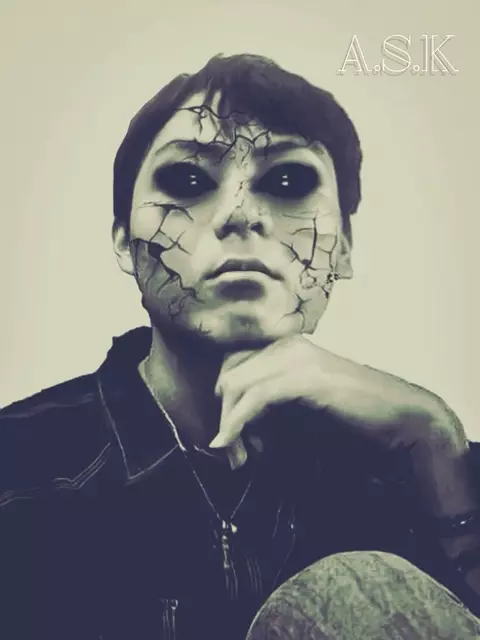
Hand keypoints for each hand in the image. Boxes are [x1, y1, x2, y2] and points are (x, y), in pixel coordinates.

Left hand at [210, 335, 458, 453]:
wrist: (403, 418)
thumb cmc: (355, 417)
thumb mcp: (302, 410)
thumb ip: (271, 410)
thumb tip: (236, 428)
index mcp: (287, 348)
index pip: (235, 367)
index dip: (227, 403)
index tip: (234, 439)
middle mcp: (288, 346)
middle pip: (230, 374)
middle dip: (224, 415)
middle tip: (234, 453)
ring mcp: (296, 358)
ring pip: (236, 385)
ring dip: (229, 424)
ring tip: (238, 457)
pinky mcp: (305, 378)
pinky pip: (255, 398)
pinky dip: (236, 423)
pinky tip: (230, 443)